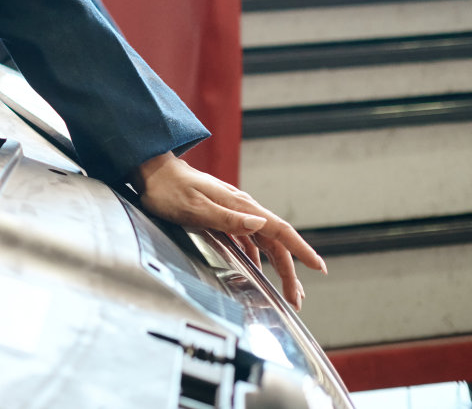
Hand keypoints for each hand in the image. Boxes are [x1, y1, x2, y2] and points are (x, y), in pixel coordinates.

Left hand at [134, 152, 326, 309]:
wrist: (152, 172)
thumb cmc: (169, 190)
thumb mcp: (195, 208)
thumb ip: (227, 219)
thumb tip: (260, 225)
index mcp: (240, 206)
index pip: (280, 230)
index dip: (301, 250)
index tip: (319, 268)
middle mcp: (241, 208)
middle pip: (275, 243)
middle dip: (290, 271)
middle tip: (297, 299)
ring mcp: (232, 212)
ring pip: (263, 243)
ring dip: (276, 267)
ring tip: (286, 291)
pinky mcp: (222, 216)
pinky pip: (247, 240)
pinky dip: (257, 257)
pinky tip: (257, 270)